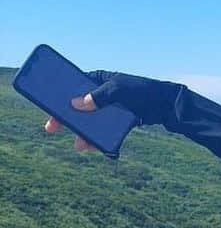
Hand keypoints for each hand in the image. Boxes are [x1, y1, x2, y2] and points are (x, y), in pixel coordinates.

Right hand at [41, 70, 176, 150]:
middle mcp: (102, 94)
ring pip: (92, 121)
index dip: (59, 95)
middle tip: (52, 127)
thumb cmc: (142, 91)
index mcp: (99, 79)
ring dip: (84, 133)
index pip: (74, 85)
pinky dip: (100, 139)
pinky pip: (106, 131)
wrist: (166, 105)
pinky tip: (94, 148)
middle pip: (79, 106)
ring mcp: (110, 108)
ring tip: (79, 146)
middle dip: (66, 118)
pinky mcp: (120, 121)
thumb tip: (76, 105)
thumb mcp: (119, 90)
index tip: (47, 105)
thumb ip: (99, 97)